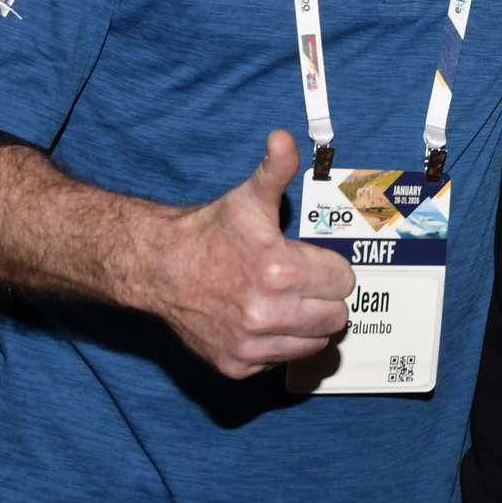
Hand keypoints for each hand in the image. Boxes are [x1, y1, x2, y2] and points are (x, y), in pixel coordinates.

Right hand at [146, 129, 355, 376]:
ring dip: (307, 323)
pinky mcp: (236, 364)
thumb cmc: (208, 232)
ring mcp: (251, 344)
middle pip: (336, 317)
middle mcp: (267, 314)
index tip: (310, 260)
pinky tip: (261, 320)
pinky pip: (281, 360)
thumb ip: (276, 169)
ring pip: (315, 343)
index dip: (330, 268)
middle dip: (325, 297)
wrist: (157, 267)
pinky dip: (278, 344)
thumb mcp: (248, 197)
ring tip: (285, 300)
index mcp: (280, 273)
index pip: (344, 282)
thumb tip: (284, 138)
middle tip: (302, 282)